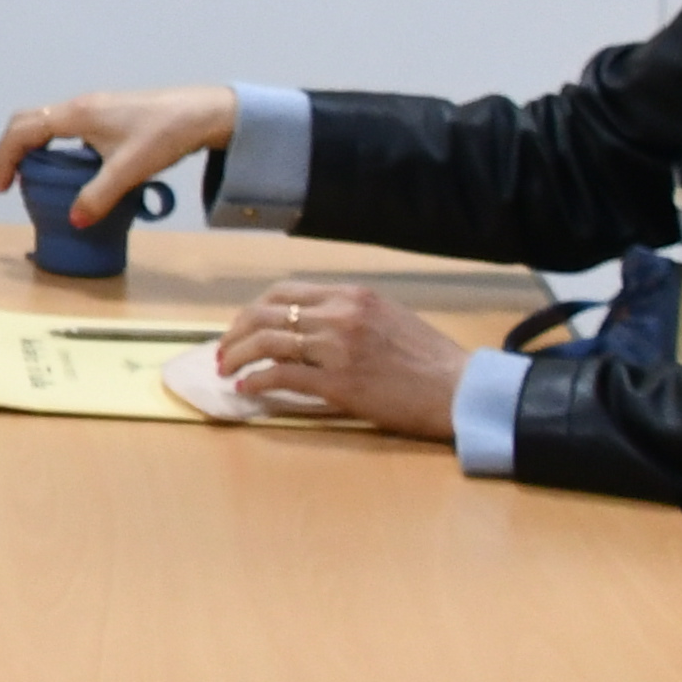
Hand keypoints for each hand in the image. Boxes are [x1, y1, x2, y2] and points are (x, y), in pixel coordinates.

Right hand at [0, 87, 237, 225]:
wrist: (203, 112)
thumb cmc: (166, 134)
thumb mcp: (130, 170)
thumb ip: (98, 196)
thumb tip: (73, 220)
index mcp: (77, 114)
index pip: (24, 130)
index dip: (5, 158)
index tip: (1, 186)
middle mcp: (80, 106)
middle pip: (28, 121)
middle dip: (11, 150)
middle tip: (9, 181)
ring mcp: (94, 108)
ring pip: (47, 122)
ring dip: (32, 147)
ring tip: (34, 177)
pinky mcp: (108, 114)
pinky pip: (65, 127)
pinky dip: (53, 145)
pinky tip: (70, 167)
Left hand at [211, 283, 470, 439]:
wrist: (458, 389)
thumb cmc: (429, 359)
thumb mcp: (388, 317)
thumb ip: (348, 313)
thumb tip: (308, 325)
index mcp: (352, 295)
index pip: (285, 292)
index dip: (254, 309)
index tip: (242, 326)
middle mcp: (340, 315)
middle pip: (266, 314)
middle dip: (236, 332)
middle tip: (223, 351)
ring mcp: (336, 348)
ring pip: (267, 342)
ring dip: (237, 356)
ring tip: (226, 370)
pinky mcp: (337, 383)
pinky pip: (281, 376)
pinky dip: (256, 380)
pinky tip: (247, 388)